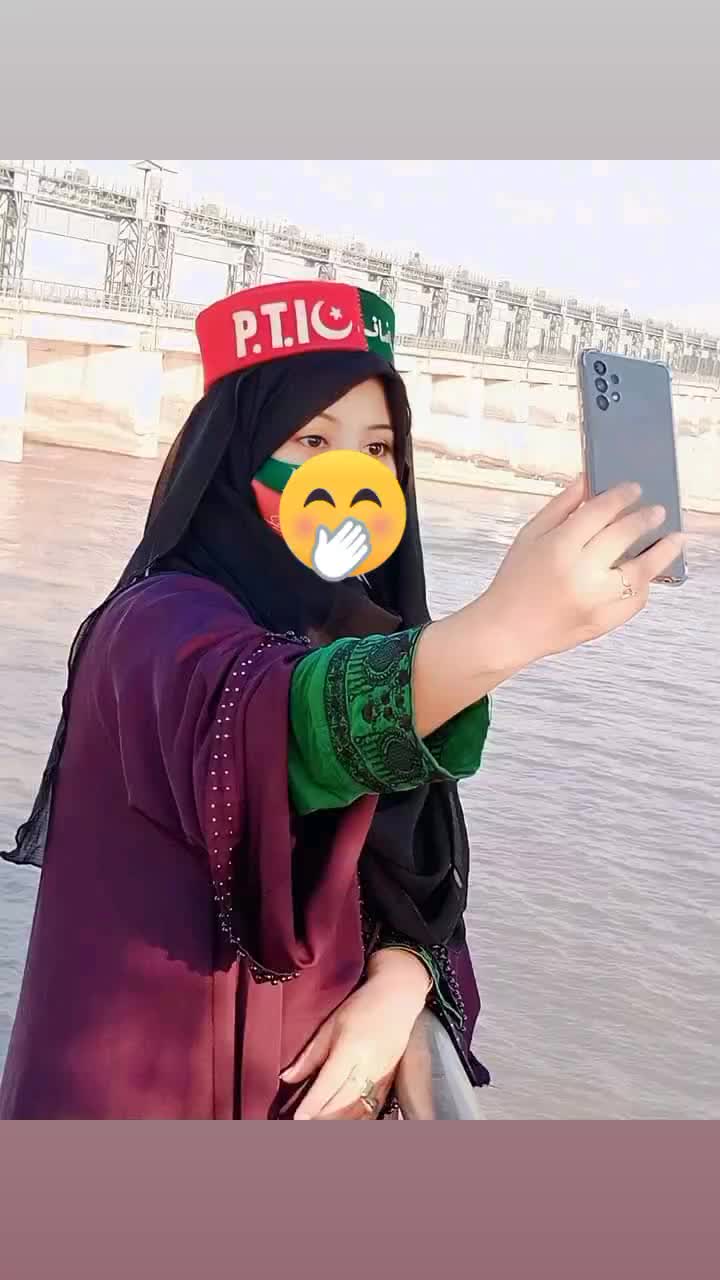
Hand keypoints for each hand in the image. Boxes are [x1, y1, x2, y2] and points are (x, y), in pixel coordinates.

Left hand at [281, 949, 429, 1119]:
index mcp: (351, 1048)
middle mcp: (368, 1066)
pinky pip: (372, 1110)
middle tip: (301, 1129)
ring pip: (359, 1111)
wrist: (398, 999)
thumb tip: (286, 1077)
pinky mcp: (389, 1083)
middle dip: (321, 1118)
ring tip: (317, 1129)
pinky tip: (342, 1127)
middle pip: (344, 1102)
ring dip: (338, 1123)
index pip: (329, 1083)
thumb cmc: (362, 1007)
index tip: (297, 1119)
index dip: (313, 1103)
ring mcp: (382, 1077)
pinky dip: (357, 1122)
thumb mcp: (331, 1025)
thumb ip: (310, 1055)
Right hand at [311, 519, 370, 580]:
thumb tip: (321, 528)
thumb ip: (322, 539)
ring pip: (353, 548)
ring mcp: (343, 559)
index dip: (346, 529)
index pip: (340, 536)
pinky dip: (361, 552)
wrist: (324, 575)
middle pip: (347, 541)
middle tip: (360, 526)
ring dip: (358, 541)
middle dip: (354, 533)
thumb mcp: (319, 549)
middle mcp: (337, 552)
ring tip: (364, 535)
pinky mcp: (348, 566)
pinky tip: (366, 547)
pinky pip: (356, 558)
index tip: (351, 522)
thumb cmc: (321, 561)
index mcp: (330, 547)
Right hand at [478, 476, 685, 668]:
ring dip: (664, 552)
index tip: (635, 489)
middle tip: (657, 511)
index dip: (623, 495)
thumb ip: (562, 506)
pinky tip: (646, 573)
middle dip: (647, 518)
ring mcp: (595, 600)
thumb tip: (588, 480)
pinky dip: (644, 584)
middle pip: (626, 535)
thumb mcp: (530, 535)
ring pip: (643, 571)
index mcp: (559, 547)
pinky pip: (636, 600)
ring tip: (675, 539)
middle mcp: (580, 573)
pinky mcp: (603, 622)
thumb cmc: (515, 582)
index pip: (601, 511)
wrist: (508, 630)